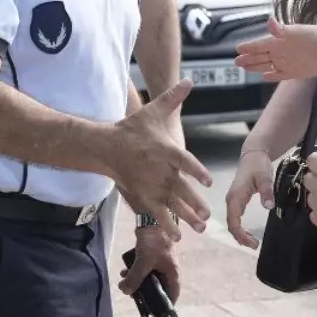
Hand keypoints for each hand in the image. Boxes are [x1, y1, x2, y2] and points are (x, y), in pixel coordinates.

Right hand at [110, 78, 212, 239]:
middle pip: (180, 189)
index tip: (208, 181)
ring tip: (201, 226)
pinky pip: (158, 213)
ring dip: (187, 216)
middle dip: (194, 203)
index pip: (184, 162)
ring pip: (172, 204)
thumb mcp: (153, 111)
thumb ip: (173, 97)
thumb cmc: (133, 128)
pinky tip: (179, 236)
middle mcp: (159, 171)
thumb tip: (189, 79)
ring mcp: (151, 185)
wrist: (107, 146)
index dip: (196, 172)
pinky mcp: (144, 196)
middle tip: (208, 214)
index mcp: (165, 151)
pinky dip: (168, 225)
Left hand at [119, 225, 179, 302]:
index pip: (173, 294)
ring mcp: (160, 263)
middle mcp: (168, 270)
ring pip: (150, 278)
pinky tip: (124, 271)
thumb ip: (134, 278)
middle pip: (159, 288)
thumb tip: (125, 290)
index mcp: (172, 273)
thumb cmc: (154, 243)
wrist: (151, 221)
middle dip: (145, 293)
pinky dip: (136, 272)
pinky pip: (144, 269)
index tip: (155, 312)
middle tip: (133, 296)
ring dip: (137, 282)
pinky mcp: (152, 256)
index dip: (166, 305)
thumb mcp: (143, 262)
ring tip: (125, 283)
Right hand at [225, 149, 273, 248]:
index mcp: (235, 196)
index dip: (240, 234)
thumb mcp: (264, 176)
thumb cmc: (258, 164)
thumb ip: (266, 191)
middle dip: (240, 237)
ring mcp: (233, 200)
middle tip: (254, 245)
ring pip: (232, 222)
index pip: (233, 220)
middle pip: (231, 224)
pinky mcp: (237, 200)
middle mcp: (231, 200)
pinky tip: (248, 233)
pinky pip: (235, 217)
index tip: (252, 243)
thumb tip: (268, 207)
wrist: (253, 154)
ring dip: (240, 233)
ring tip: (252, 242)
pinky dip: (240, 228)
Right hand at [235, 18, 316, 81]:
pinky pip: (280, 75)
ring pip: (267, 65)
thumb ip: (280, 29)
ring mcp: (287, 62)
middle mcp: (280, 51)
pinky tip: (264, 76)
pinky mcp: (295, 72)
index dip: (249, 47)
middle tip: (236, 62)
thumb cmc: (314, 36)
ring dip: (256, 67)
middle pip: (261, 56)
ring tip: (244, 67)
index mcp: (278, 41)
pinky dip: (272, 76)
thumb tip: (269, 21)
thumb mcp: (296, 32)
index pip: (259, 44)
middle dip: (248, 59)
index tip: (238, 48)